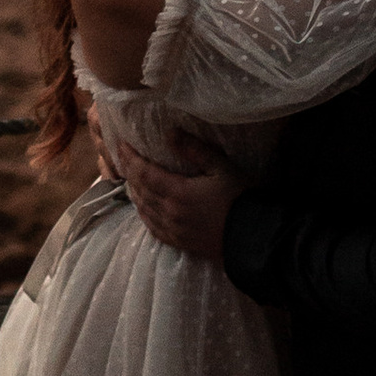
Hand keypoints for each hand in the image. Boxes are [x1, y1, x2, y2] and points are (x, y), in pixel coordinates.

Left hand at [114, 138, 248, 264]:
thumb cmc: (240, 198)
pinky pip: (153, 228)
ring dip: (135, 193)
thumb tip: (170, 133)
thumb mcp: (221, 167)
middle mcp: (169, 213)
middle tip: (125, 157)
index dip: (130, 158)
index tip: (122, 144)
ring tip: (132, 178)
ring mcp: (173, 230)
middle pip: (140, 191)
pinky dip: (144, 214)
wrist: (253, 237)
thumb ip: (194, 150)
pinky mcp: (180, 242)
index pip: (143, 173)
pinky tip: (144, 208)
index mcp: (177, 192)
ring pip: (144, 210)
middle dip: (130, 172)